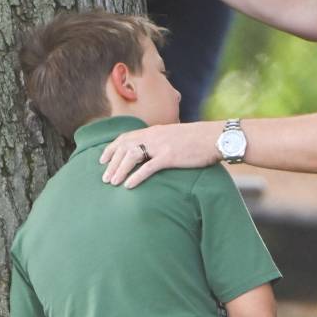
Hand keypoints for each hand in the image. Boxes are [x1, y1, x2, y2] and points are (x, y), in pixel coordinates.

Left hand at [98, 121, 220, 187]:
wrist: (214, 137)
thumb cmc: (198, 139)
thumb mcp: (174, 135)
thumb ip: (161, 141)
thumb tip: (152, 152)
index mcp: (153, 130)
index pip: (125, 137)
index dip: (111, 148)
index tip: (102, 159)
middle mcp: (153, 136)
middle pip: (124, 147)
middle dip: (111, 163)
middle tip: (104, 177)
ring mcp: (161, 146)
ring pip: (131, 156)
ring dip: (119, 170)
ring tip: (112, 182)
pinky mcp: (169, 157)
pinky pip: (147, 168)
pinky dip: (135, 177)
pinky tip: (128, 186)